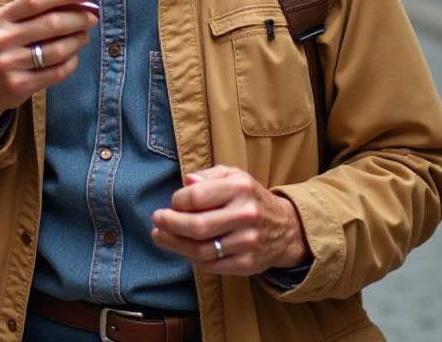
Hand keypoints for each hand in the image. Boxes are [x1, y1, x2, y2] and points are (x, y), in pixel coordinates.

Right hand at [0, 0, 97, 133]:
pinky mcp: (19, 85)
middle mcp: (3, 39)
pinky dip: (72, 62)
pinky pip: (57, 72)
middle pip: (51, 23)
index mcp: (1, 17)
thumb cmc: (2, 46)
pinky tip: (73, 56)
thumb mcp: (12, 20)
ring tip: (84, 36)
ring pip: (58, 49)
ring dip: (79, 40)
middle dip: (79, 18)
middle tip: (92, 17)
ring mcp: (10, 64)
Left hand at [149, 165, 309, 275]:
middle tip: (156, 221)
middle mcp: (246, 214)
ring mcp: (247, 242)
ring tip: (160, 237)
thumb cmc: (250, 198)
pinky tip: (183, 250)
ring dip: (174, 245)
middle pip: (196, 226)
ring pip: (201, 249)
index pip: (197, 196)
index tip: (172, 203)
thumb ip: (209, 176)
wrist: (285, 228)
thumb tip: (187, 182)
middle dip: (169, 224)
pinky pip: (210, 265)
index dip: (177, 201)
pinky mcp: (247, 264)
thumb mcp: (234, 176)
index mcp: (240, 188)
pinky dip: (191, 259)